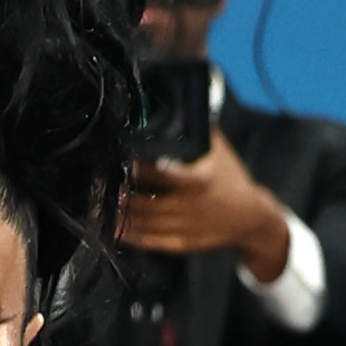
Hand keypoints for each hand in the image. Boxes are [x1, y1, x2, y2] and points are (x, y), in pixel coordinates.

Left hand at [113, 118, 291, 285]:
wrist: (249, 217)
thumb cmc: (229, 176)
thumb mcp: (217, 149)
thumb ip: (195, 130)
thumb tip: (172, 102)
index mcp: (200, 179)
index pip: (163, 172)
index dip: (139, 168)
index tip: (121, 159)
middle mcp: (191, 206)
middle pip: (146, 202)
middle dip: (120, 193)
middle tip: (97, 183)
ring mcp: (185, 228)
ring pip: (144, 223)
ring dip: (119, 215)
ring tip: (97, 204)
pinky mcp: (181, 244)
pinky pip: (150, 241)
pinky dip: (129, 236)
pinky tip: (112, 228)